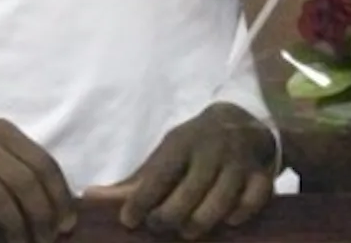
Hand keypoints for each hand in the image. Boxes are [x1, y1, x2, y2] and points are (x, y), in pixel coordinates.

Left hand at [90, 104, 274, 238]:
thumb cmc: (192, 147)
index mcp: (181, 143)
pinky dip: (240, 213)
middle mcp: (210, 150)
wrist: (240, 120)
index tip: (129, 221)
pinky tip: (228, 221)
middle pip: (189, 192)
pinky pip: (254, 199)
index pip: (158, 175)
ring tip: (186, 231)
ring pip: (221, 199)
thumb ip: (133, 183)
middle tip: (158, 226)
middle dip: (170, 215)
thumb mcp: (164, 156)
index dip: (142, 201)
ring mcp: (238, 162)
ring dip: (201, 220)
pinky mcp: (261, 174)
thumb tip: (89, 198)